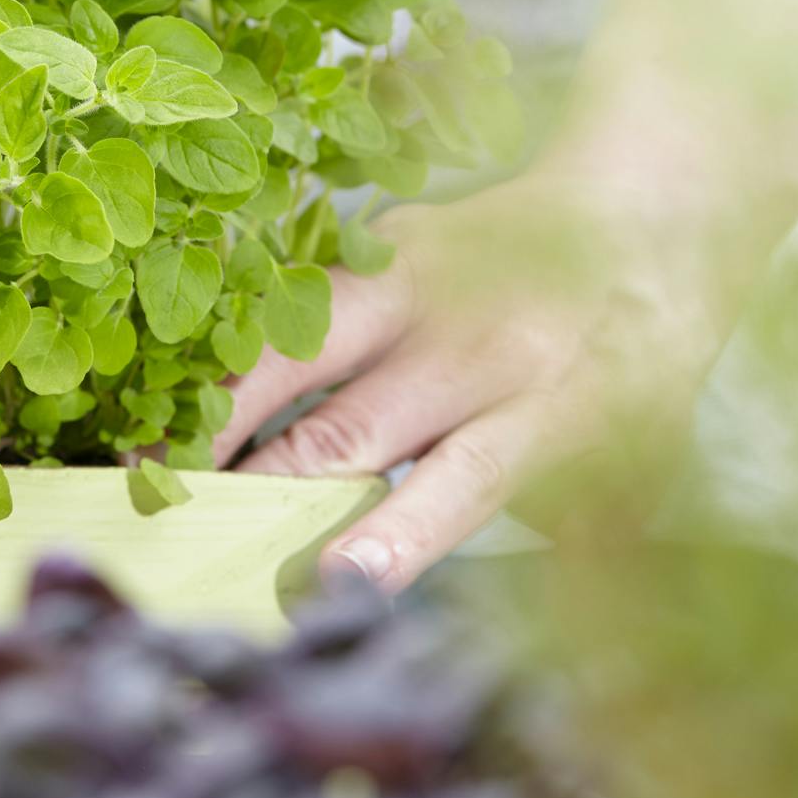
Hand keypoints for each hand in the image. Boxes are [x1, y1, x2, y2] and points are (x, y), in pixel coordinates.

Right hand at [214, 177, 735, 589]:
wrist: (646, 211)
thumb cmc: (631, 364)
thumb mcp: (631, 461)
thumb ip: (543, 527)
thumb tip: (415, 586)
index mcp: (557, 407)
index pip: (468, 479)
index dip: (395, 534)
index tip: (328, 581)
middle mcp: (482, 341)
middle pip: (347, 425)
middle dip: (260, 488)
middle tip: (184, 535)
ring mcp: (422, 281)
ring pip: (289, 348)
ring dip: (214, 412)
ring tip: (151, 462)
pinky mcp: (379, 242)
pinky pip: (282, 302)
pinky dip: (222, 353)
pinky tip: (171, 392)